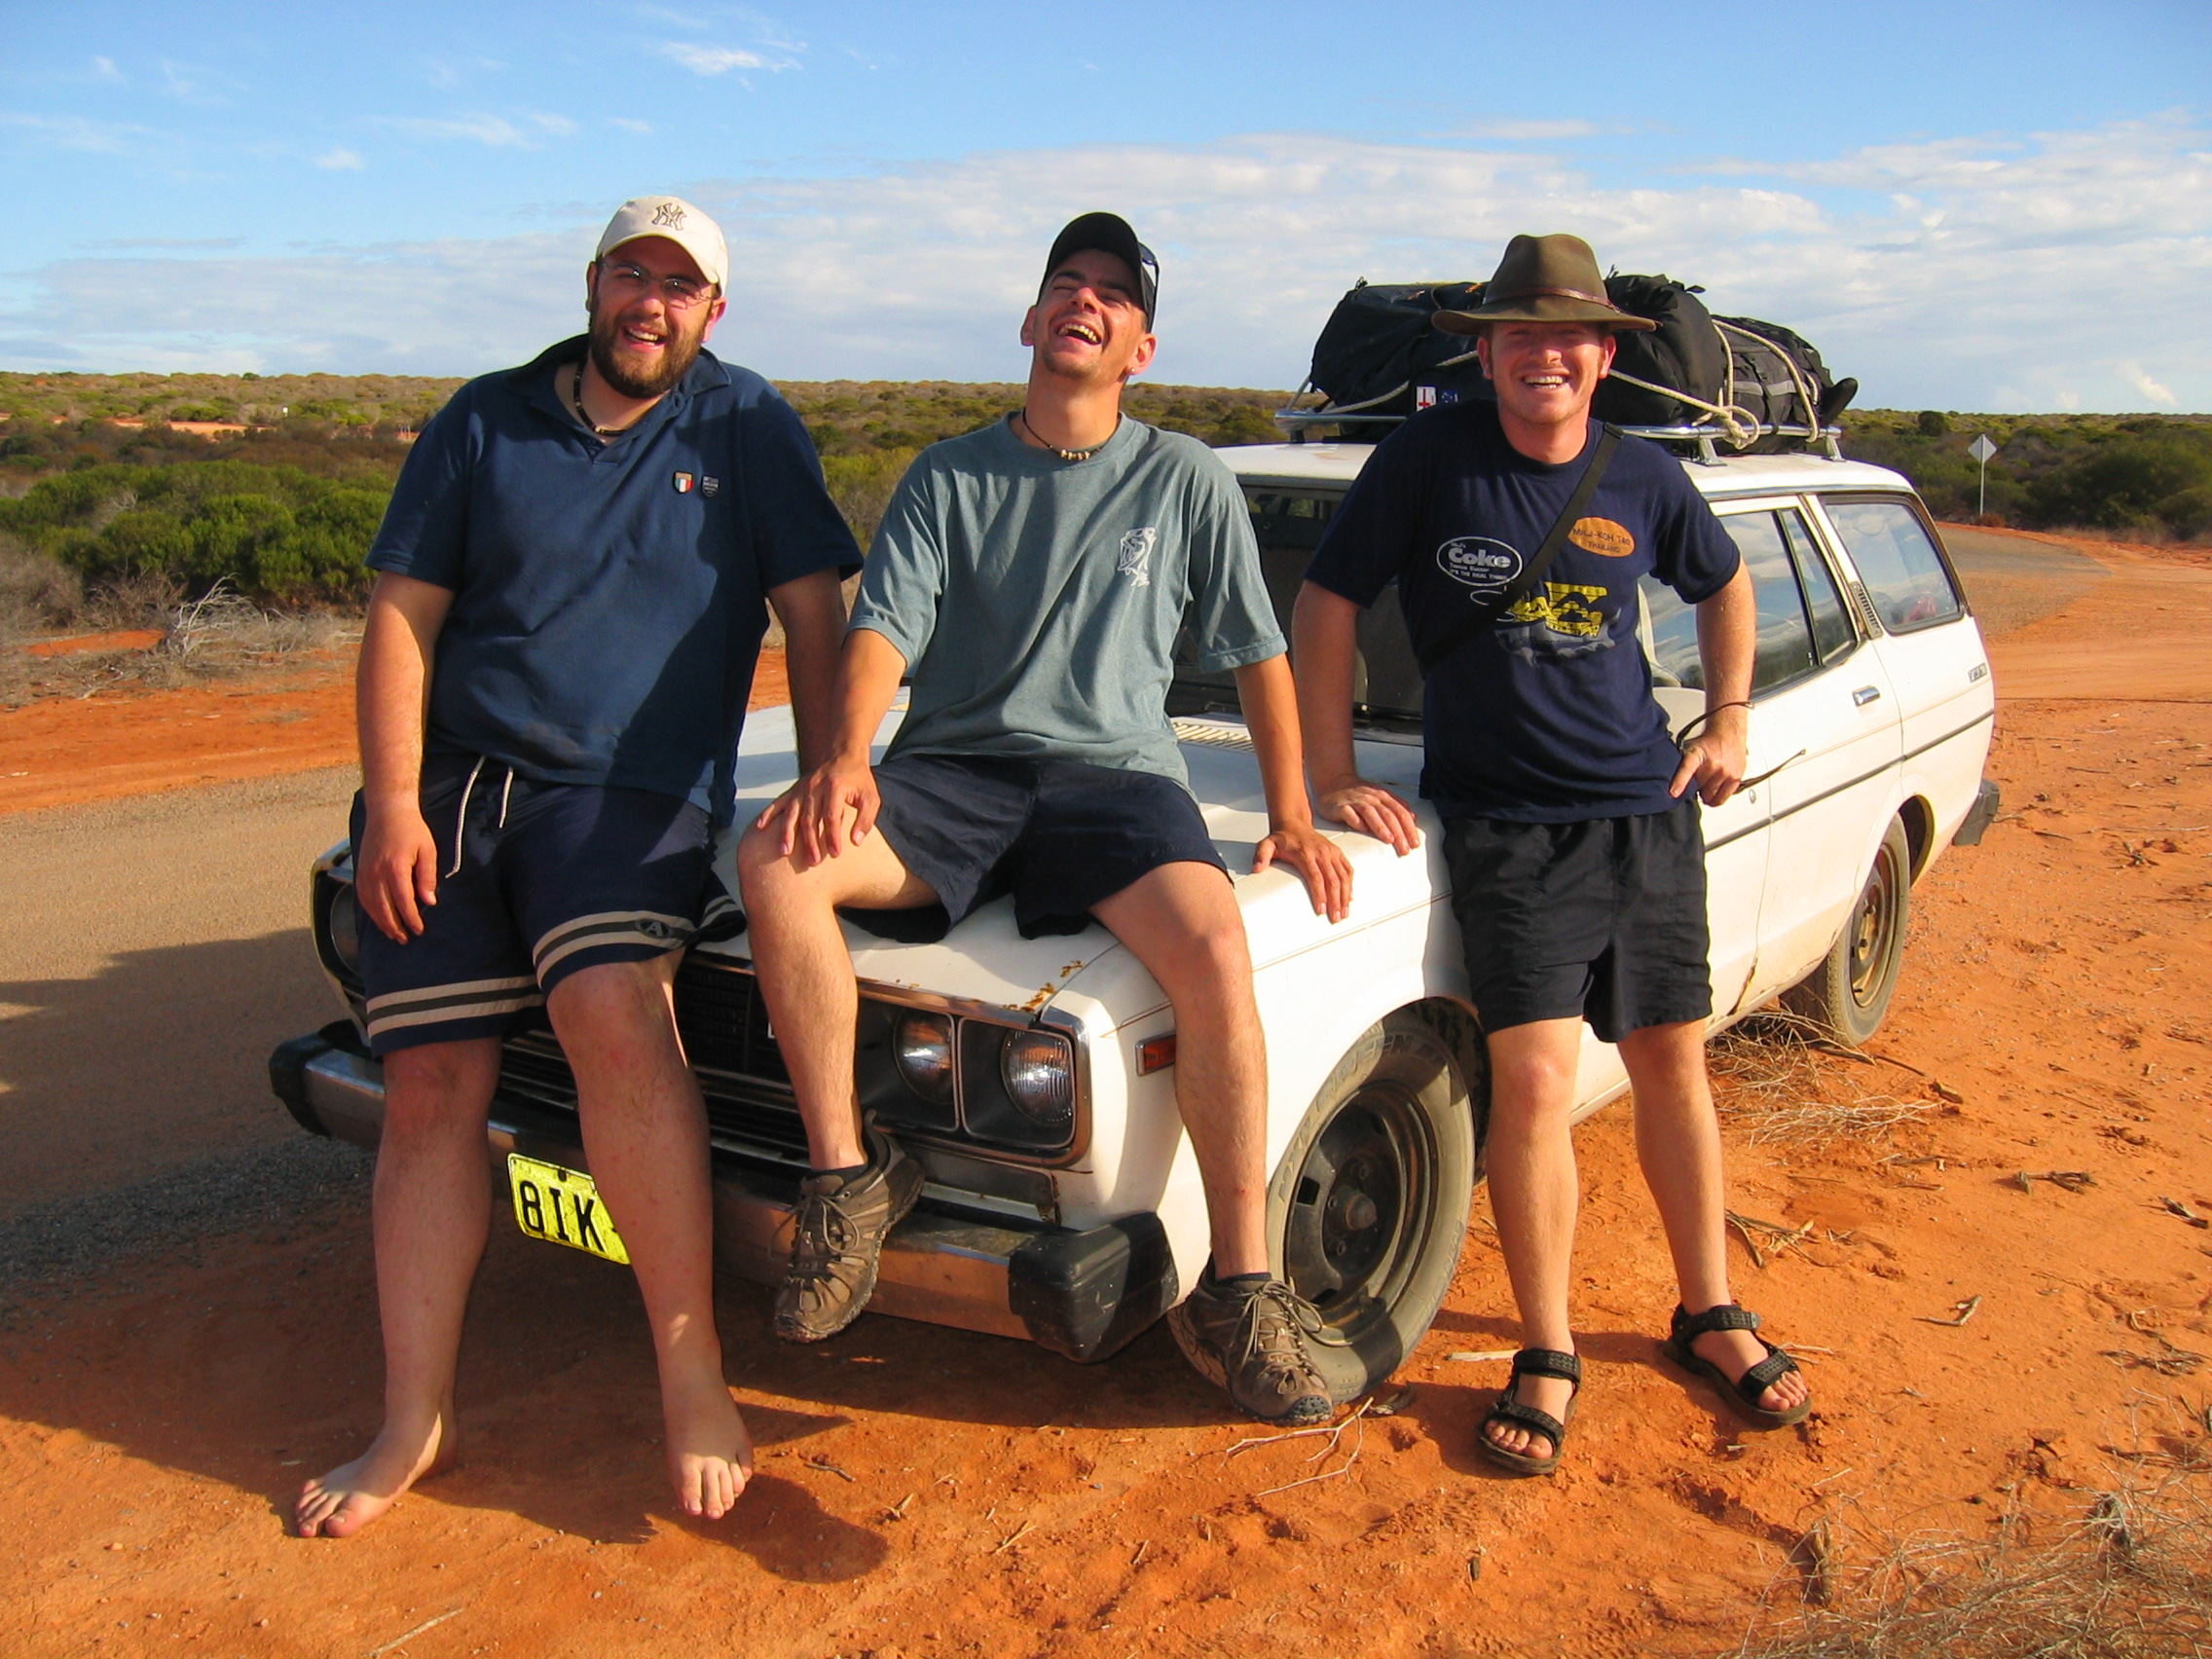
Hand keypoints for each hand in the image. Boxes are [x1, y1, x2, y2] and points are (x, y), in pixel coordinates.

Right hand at [355, 801, 439, 941]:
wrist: (387, 811)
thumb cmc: (411, 829)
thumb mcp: (427, 850)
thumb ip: (427, 877)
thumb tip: (428, 901)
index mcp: (395, 868)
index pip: (403, 902)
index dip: (411, 919)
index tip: (418, 930)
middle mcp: (377, 873)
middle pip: (383, 908)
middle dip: (394, 926)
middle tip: (404, 939)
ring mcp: (365, 872)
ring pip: (370, 905)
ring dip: (380, 922)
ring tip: (392, 933)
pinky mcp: (360, 869)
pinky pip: (362, 895)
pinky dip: (369, 910)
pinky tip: (377, 917)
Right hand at [756, 752, 879, 868]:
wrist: (843, 756)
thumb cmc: (858, 780)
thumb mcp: (871, 797)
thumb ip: (866, 820)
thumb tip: (856, 842)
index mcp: (835, 788)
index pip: (831, 816)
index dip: (832, 836)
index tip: (835, 853)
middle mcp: (815, 787)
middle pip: (809, 818)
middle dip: (810, 842)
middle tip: (813, 861)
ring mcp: (801, 789)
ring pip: (791, 813)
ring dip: (787, 834)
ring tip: (784, 852)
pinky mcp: (793, 790)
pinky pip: (778, 803)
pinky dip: (768, 815)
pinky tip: (760, 828)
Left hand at [1252, 821, 1355, 923]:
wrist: (1294, 823)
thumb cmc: (1282, 838)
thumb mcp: (1267, 845)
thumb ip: (1261, 855)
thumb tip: (1257, 868)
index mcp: (1305, 853)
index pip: (1315, 877)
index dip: (1320, 895)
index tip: (1321, 909)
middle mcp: (1321, 853)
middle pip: (1332, 880)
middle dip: (1335, 901)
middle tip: (1335, 918)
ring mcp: (1331, 852)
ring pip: (1343, 876)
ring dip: (1344, 896)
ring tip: (1343, 912)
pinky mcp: (1337, 852)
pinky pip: (1347, 869)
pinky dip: (1350, 884)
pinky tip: (1348, 897)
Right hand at [1316, 778, 1421, 855]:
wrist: (1334, 781)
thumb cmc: (1359, 794)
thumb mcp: (1381, 797)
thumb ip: (1397, 807)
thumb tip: (1413, 818)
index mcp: (1383, 796)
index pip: (1400, 812)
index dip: (1409, 827)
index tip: (1414, 842)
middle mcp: (1371, 798)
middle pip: (1388, 815)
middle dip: (1399, 833)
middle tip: (1405, 848)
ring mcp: (1355, 801)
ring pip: (1370, 813)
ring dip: (1381, 827)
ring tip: (1389, 839)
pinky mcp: (1340, 806)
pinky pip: (1349, 814)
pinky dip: (1357, 821)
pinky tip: (1363, 829)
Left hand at [1670, 707, 1747, 806]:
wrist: (1728, 732)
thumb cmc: (1708, 742)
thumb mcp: (1689, 748)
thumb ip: (1680, 763)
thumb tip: (1667, 778)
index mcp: (1697, 754)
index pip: (1687, 769)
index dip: (1680, 782)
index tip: (1673, 793)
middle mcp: (1712, 764)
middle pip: (1698, 789)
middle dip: (1695, 789)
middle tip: (1696, 781)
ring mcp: (1725, 772)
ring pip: (1710, 796)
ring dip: (1706, 794)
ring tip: (1706, 784)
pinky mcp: (1735, 778)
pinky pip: (1723, 798)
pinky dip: (1717, 799)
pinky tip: (1714, 792)